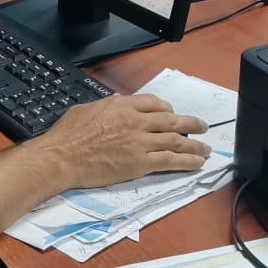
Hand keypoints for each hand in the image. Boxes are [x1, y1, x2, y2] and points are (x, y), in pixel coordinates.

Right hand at [32, 94, 210, 189]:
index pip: (155, 103)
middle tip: (202, 127)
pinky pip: (169, 160)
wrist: (62, 157)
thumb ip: (105, 106)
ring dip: (195, 145)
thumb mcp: (86, 109)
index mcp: (122, 106)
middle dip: (191, 124)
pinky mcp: (139, 163)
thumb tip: (115, 103)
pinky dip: (187, 161)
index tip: (173, 114)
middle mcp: (135, 121)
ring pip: (176, 141)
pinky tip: (197, 163)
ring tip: (206, 148)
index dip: (168, 109)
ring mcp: (139, 143)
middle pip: (172, 120)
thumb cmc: (67, 134)